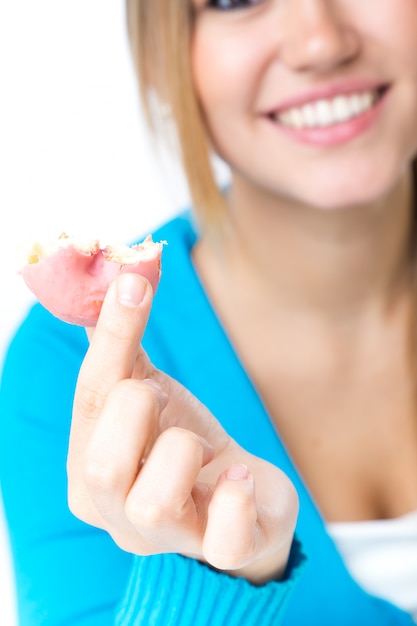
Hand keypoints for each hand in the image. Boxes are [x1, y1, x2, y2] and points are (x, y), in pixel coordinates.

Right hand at [67, 273, 298, 583]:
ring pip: (153, 503)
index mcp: (89, 467)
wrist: (239, 495)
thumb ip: (124, 347)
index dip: (113, 336)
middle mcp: (116, 513)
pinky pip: (225, 539)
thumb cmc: (181, 442)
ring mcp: (168, 541)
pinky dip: (237, 494)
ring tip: (199, 445)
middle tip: (161, 397)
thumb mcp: (151, 392)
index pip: (89, 399)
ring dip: (183, 450)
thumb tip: (115, 278)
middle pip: (101, 467)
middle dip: (138, 409)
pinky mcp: (224, 552)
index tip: (134, 281)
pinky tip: (239, 476)